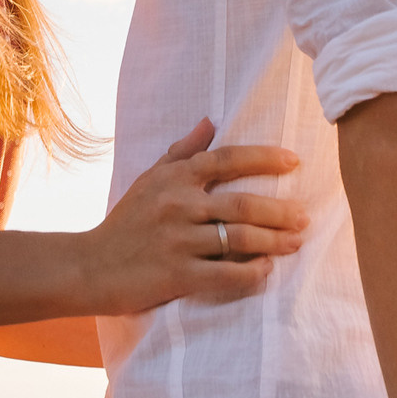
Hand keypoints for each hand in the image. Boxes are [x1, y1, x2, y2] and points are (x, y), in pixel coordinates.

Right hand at [78, 119, 309, 314]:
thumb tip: (209, 122)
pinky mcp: (177, 275)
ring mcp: (178, 241)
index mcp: (175, 178)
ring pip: (240, 238)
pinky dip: (251, 272)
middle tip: (305, 215)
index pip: (228, 159)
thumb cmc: (126, 221)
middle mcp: (178, 205)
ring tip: (296, 242)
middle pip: (243, 204)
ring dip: (274, 241)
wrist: (91, 265)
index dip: (265, 158)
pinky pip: (225, 273)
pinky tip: (267, 270)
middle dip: (280, 210)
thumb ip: (182, 152)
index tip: (294, 161)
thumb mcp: (149, 179)